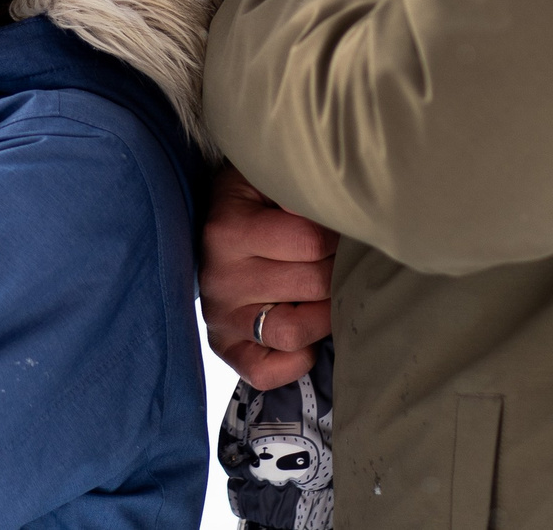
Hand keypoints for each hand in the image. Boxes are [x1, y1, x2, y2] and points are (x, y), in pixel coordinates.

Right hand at [200, 166, 336, 389]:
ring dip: (323, 316)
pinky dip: (295, 361)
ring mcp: (220, 317)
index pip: (312, 243)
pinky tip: (307, 337)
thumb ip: (299, 191)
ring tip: (327, 296)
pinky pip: (265, 373)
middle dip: (336, 272)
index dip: (337, 237)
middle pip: (311, 286)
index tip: (338, 230)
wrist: (213, 223)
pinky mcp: (224, 347)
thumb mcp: (268, 180)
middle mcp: (220, 278)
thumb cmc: (254, 201)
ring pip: (292, 332)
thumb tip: (338, 210)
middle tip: (339, 261)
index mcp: (229, 229)